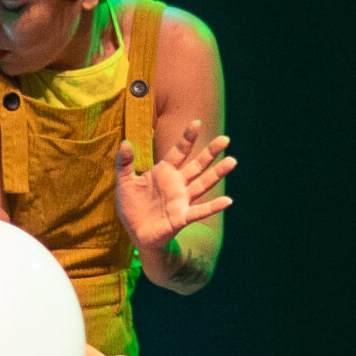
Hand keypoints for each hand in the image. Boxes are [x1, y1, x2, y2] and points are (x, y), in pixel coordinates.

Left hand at [114, 121, 234, 251]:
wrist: (134, 231)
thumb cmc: (132, 205)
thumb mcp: (124, 182)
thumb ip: (124, 163)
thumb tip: (125, 142)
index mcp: (165, 172)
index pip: (179, 151)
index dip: (187, 138)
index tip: (196, 123)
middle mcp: (177, 184)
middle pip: (197, 165)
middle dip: (210, 152)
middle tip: (225, 139)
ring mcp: (182, 200)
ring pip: (203, 184)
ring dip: (217, 174)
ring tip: (231, 161)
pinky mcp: (181, 217)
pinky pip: (200, 211)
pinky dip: (214, 206)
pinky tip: (227, 201)